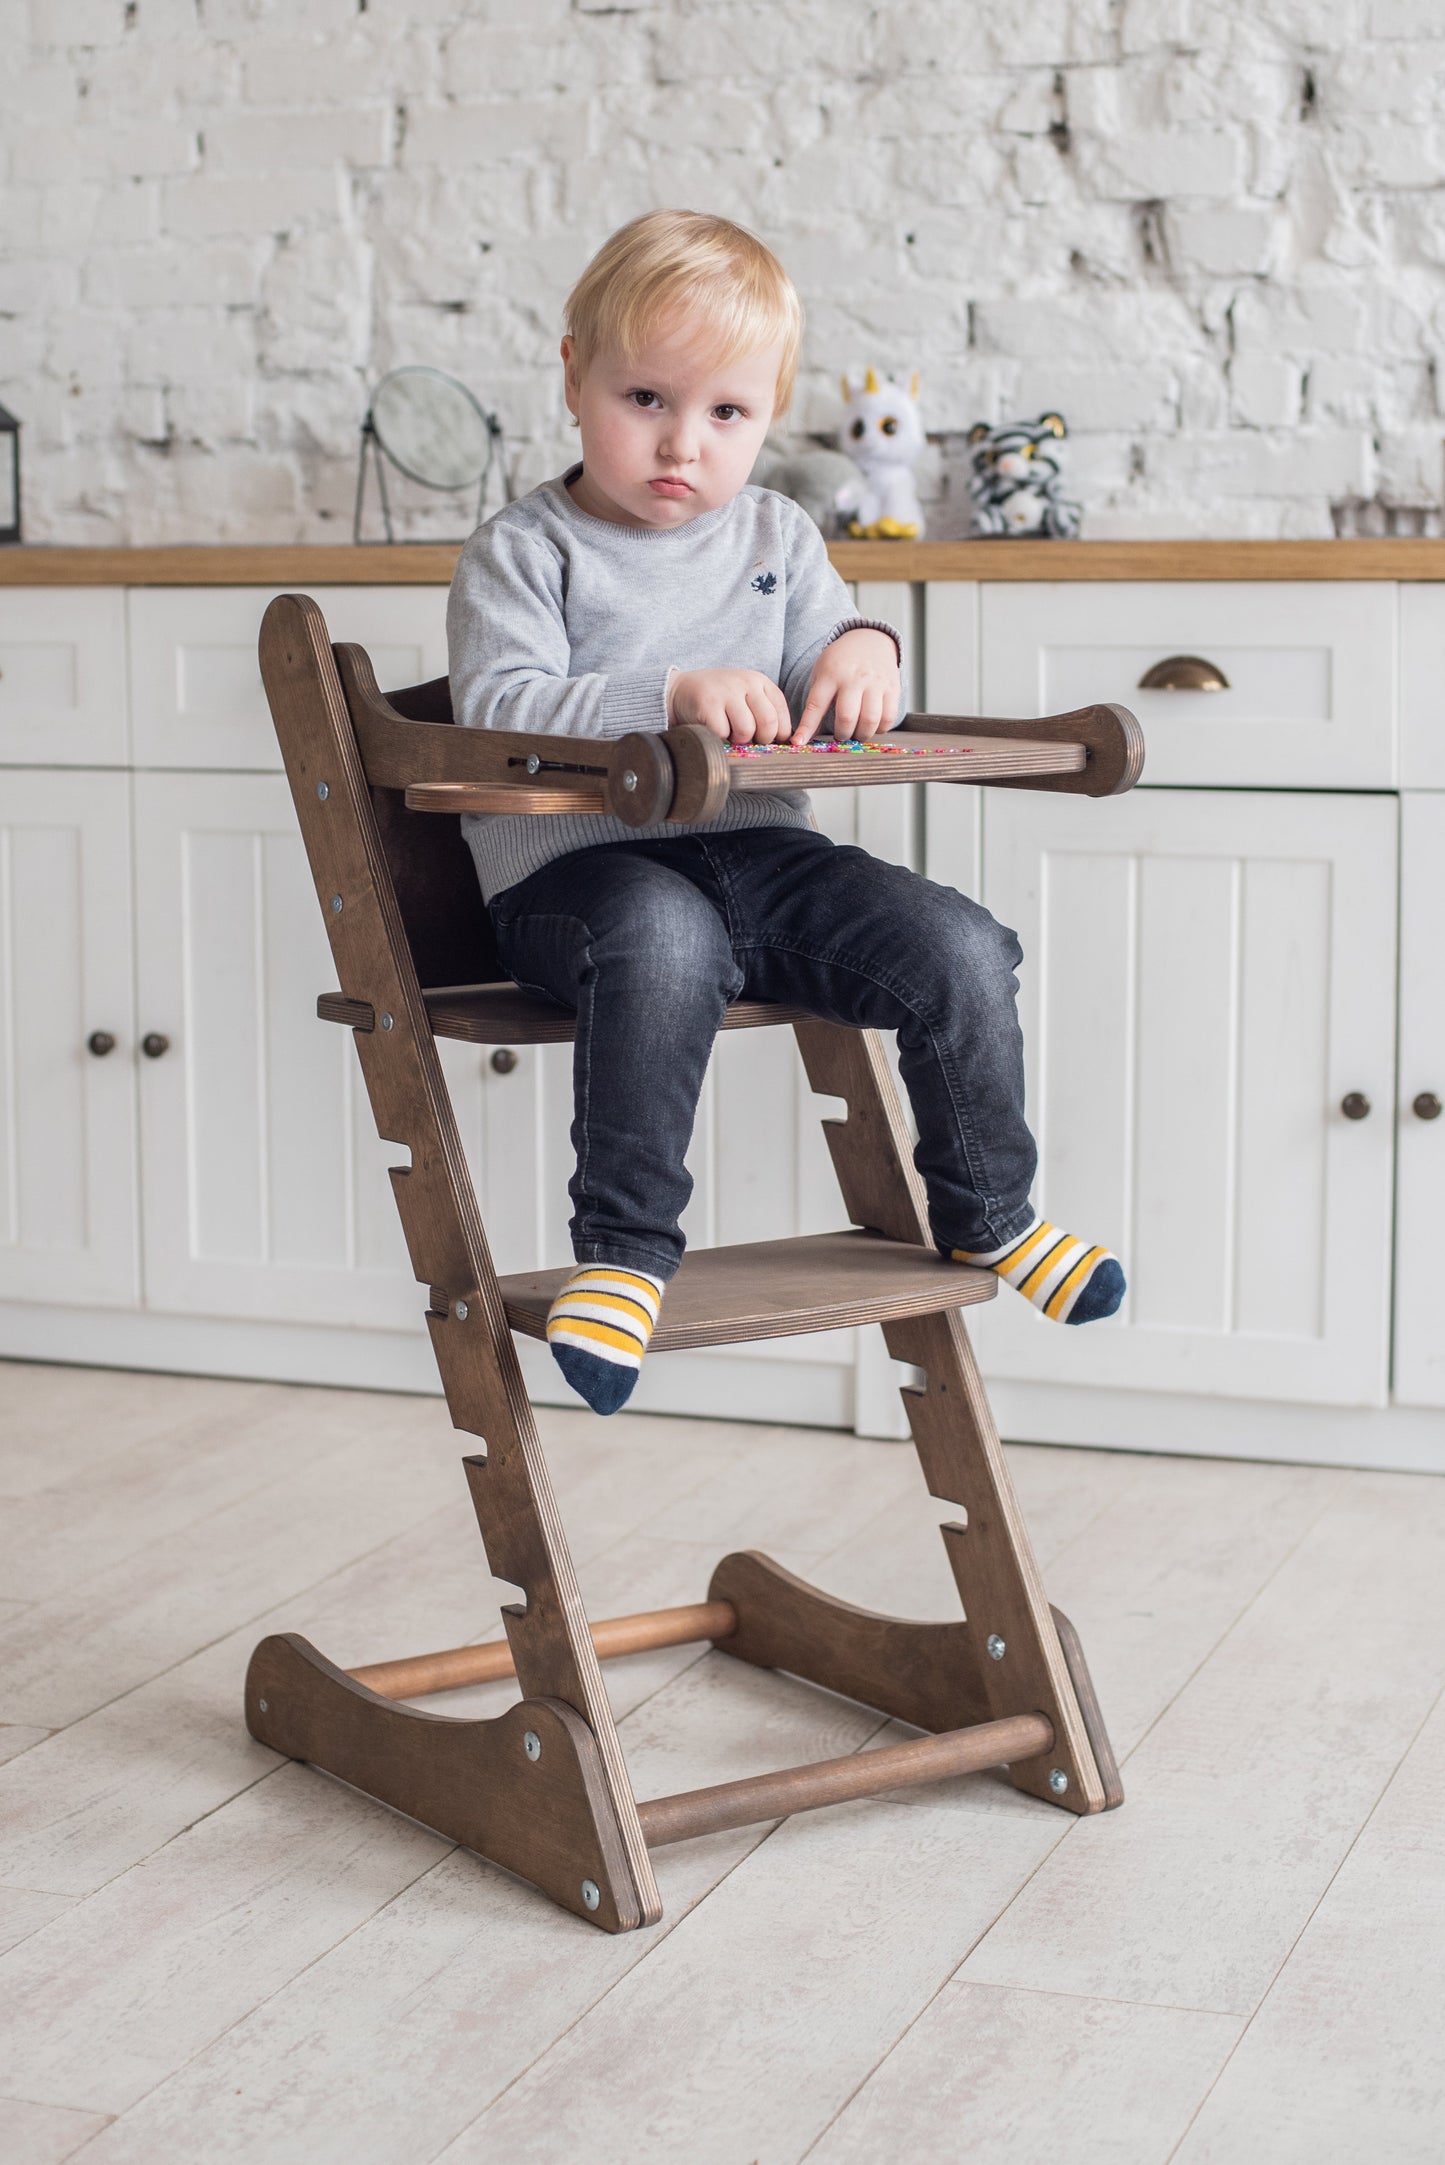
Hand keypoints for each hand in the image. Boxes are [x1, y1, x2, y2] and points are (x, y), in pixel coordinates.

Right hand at [668, 666, 791, 742]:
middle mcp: (746, 682)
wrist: (679, 689)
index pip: (781, 713)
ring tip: (730, 733)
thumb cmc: (718, 699)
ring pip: (746, 730)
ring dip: (738, 740)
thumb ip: (764, 711)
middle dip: (760, 740)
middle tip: (749, 740)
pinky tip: (714, 729)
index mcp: (759, 681)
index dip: (777, 734)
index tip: (767, 740)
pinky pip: (723, 734)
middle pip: (768, 723)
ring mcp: (727, 692)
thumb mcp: (745, 696)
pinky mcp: (708, 704)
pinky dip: (719, 739)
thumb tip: (786, 741)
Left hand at [794, 628, 900, 744]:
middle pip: (847, 717)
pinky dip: (880, 729)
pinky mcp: (892, 688)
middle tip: (841, 734)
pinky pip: (888, 717)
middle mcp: (854, 678)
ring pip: (870, 720)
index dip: (807, 727)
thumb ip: (815, 703)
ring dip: (861, 734)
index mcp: (831, 674)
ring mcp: (875, 683)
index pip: (816, 705)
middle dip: (842, 734)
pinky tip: (872, 725)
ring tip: (857, 732)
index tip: (799, 742)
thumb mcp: (821, 674)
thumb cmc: (841, 663)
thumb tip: (805, 737)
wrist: (869, 639)